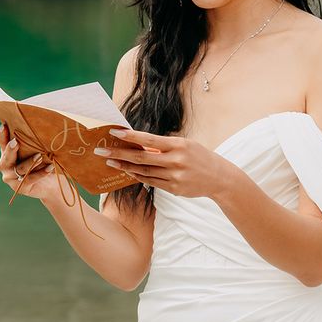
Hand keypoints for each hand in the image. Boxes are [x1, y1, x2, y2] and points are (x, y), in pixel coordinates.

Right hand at [0, 122, 59, 200]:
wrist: (50, 183)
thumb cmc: (42, 161)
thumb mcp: (37, 150)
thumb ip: (32, 142)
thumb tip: (39, 127)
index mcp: (7, 153)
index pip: (2, 143)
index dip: (2, 135)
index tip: (4, 126)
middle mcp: (5, 165)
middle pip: (6, 158)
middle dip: (10, 150)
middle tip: (15, 142)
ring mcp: (10, 178)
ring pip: (20, 169)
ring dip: (30, 162)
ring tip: (40, 156)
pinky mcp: (19, 188)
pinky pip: (30, 179)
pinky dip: (41, 173)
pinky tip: (50, 167)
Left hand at [95, 127, 233, 199]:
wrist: (219, 178)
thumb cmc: (199, 157)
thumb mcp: (186, 145)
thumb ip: (164, 146)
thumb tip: (139, 143)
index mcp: (178, 145)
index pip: (149, 139)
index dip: (130, 136)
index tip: (114, 132)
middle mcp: (176, 160)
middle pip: (141, 157)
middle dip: (119, 154)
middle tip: (102, 151)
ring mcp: (174, 176)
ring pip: (143, 171)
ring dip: (125, 166)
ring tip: (110, 162)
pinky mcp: (174, 189)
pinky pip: (151, 182)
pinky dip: (138, 176)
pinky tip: (128, 172)